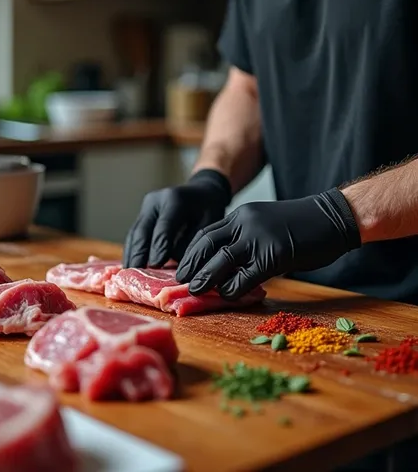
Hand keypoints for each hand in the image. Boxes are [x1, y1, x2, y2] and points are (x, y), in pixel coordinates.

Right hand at [123, 169, 231, 268]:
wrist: (202, 190)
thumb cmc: (208, 209)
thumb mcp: (208, 223)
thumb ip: (192, 243)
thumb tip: (178, 268)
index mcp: (174, 200)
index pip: (163, 228)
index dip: (158, 248)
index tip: (155, 266)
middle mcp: (155, 201)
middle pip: (142, 231)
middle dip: (139, 255)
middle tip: (136, 277)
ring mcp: (145, 207)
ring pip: (134, 234)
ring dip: (132, 256)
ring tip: (129, 277)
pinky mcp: (141, 215)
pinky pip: (134, 236)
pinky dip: (132, 252)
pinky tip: (132, 268)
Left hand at [176, 189, 361, 299]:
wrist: (332, 217)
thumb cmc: (301, 226)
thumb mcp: (266, 225)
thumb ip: (246, 239)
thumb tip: (228, 266)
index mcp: (241, 215)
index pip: (207, 233)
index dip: (192, 252)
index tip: (183, 267)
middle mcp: (245, 222)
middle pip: (207, 244)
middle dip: (192, 264)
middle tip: (181, 281)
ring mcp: (259, 237)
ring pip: (222, 259)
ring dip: (205, 277)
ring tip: (195, 290)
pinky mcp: (275, 254)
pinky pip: (246, 275)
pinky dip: (233, 288)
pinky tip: (228, 297)